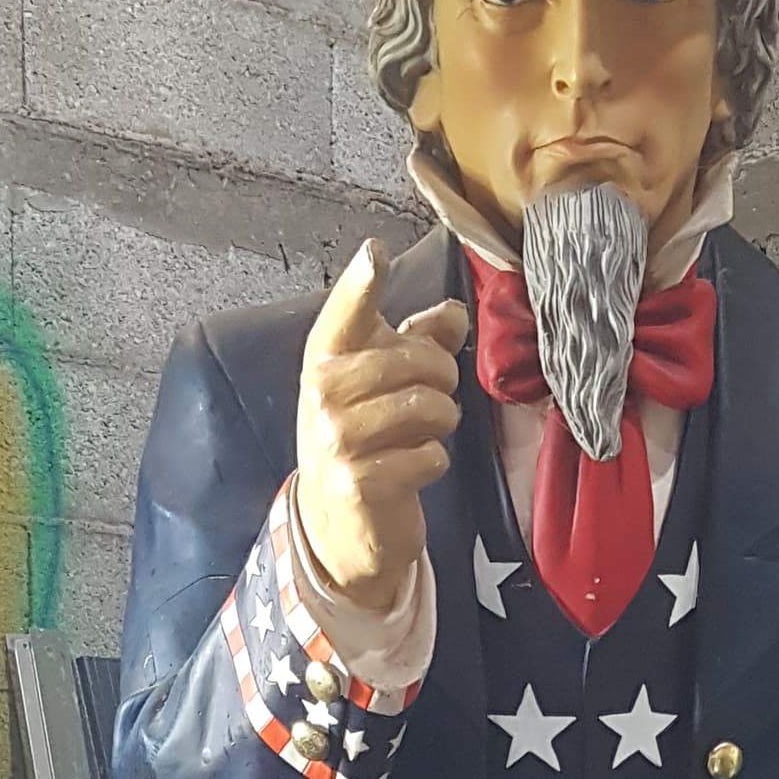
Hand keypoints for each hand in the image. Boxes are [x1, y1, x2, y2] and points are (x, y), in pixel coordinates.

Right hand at [294, 239, 468, 611]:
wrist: (334, 526)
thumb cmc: (362, 442)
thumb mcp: (381, 386)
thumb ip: (418, 341)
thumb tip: (455, 312)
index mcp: (327, 358)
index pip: (345, 312)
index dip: (362, 281)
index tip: (375, 252)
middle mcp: (324, 393)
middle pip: (414, 359)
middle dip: (442, 377)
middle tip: (436, 395)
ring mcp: (337, 439)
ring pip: (428, 405)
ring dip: (441, 421)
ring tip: (424, 432)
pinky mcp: (360, 482)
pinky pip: (430, 454)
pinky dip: (434, 461)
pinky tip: (413, 468)